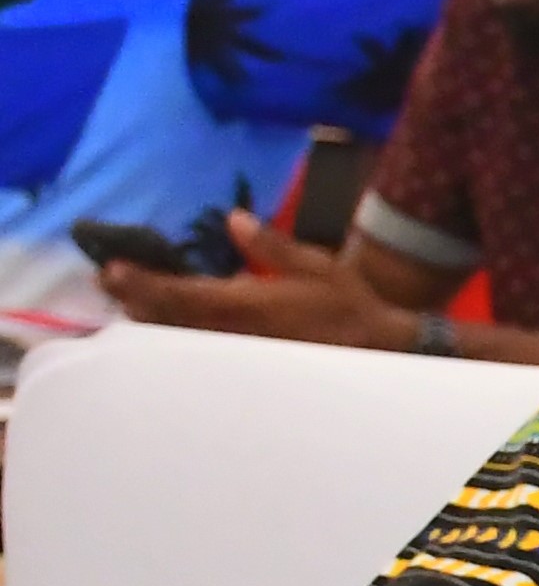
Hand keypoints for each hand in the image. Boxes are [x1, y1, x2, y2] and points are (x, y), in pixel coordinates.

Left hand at [99, 210, 423, 349]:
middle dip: (138, 300)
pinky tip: (162, 326)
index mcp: (251, 306)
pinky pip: (201, 349)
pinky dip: (175, 335)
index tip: (115, 270)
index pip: (185, 295)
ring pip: (182, 338)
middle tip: (109, 281)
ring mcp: (240, 354)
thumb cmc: (350, 306)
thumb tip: (233, 220)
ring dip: (151, 319)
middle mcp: (237, 334)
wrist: (381, 353)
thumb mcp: (318, 266)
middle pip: (172, 320)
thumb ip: (272, 245)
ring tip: (126, 301)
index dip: (146, 283)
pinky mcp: (247, 365)